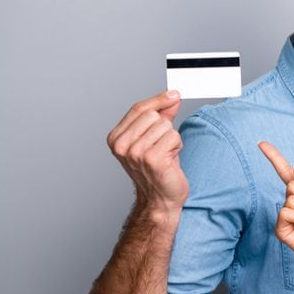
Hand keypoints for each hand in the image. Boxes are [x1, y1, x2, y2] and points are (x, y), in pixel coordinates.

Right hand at [107, 91, 187, 213]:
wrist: (160, 199)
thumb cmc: (157, 169)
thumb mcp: (154, 138)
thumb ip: (162, 115)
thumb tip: (172, 96)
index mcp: (116, 138)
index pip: (139, 108)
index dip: (159, 100)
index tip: (174, 94)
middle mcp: (121, 145)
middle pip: (153, 115)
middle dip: (165, 128)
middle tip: (161, 147)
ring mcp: (135, 152)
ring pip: (165, 126)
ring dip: (172, 139)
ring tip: (165, 155)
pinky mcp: (152, 159)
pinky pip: (174, 136)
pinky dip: (177, 146)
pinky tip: (170, 160)